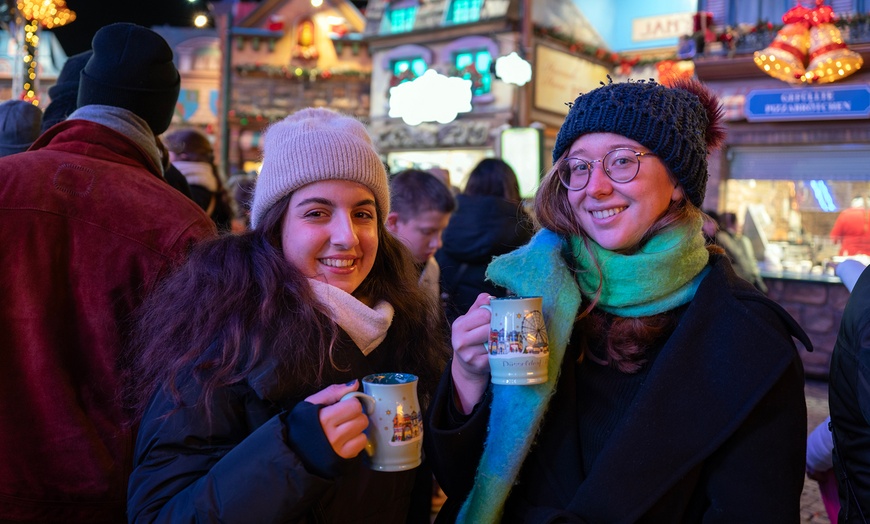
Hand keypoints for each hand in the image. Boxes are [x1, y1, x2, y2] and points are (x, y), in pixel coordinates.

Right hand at [305, 381, 368, 458]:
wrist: (292, 449)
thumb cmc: (303, 423)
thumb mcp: (311, 403)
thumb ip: (334, 391)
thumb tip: (355, 384)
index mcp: (325, 418)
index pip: (354, 406)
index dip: (350, 403)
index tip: (343, 406)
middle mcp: (333, 435)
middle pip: (361, 419)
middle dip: (355, 416)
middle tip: (344, 418)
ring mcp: (339, 449)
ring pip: (363, 432)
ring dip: (356, 429)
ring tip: (343, 429)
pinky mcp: (343, 458)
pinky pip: (361, 445)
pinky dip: (356, 440)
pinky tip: (346, 439)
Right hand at [450, 293, 492, 413]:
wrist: (466, 365)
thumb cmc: (471, 337)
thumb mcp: (471, 319)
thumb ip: (479, 305)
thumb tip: (490, 297)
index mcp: (459, 325)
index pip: (483, 313)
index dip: (494, 314)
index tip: (497, 316)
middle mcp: (460, 340)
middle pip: (490, 328)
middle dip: (499, 327)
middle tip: (502, 328)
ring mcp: (469, 355)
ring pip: (494, 342)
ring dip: (501, 339)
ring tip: (502, 338)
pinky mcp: (478, 365)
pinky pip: (497, 355)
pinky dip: (501, 352)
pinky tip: (501, 350)